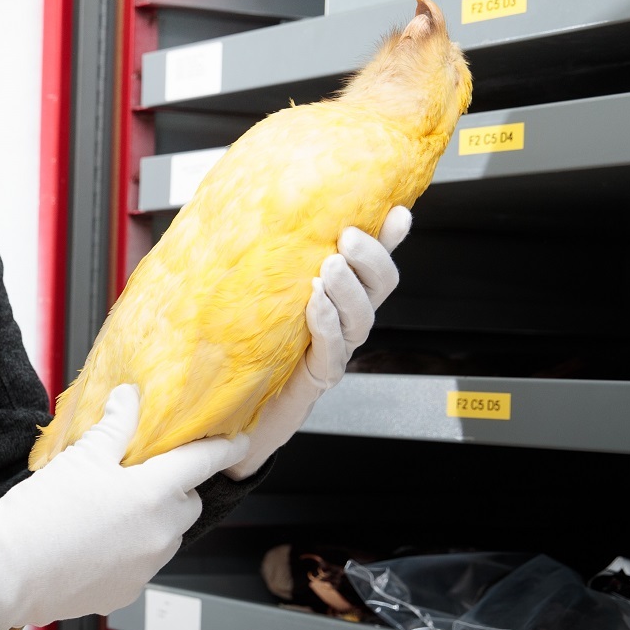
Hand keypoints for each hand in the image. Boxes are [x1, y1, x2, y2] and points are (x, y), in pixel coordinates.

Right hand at [0, 384, 247, 629]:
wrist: (5, 574)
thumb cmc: (39, 515)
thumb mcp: (79, 458)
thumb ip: (114, 428)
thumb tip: (129, 400)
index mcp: (153, 495)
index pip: (202, 463)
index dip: (223, 448)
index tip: (237, 441)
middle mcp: (159, 535)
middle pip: (187, 502)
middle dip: (174, 487)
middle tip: (139, 474)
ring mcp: (145, 568)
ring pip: (166, 535)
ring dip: (152, 520)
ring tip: (109, 510)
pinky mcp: (126, 592)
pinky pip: (142, 563)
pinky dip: (129, 550)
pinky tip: (94, 541)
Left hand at [226, 207, 409, 479]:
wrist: (233, 414)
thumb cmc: (245, 350)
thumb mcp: (258, 296)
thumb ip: (270, 264)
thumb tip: (258, 215)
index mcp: (335, 299)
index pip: (371, 265)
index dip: (388, 241)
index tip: (396, 215)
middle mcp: (342, 324)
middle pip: (378, 288)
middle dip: (371, 259)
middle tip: (349, 238)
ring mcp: (333, 351)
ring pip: (360, 318)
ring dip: (347, 290)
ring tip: (329, 268)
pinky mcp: (317, 378)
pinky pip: (332, 351)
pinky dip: (326, 325)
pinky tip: (315, 306)